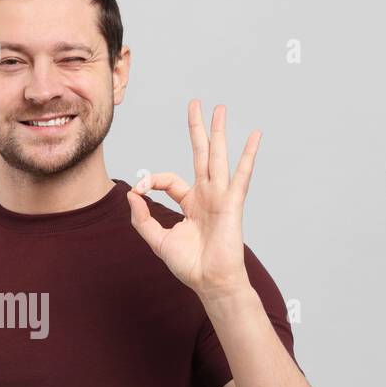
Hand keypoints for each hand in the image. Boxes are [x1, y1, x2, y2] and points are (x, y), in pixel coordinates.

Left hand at [125, 101, 260, 300]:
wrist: (210, 282)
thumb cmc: (190, 265)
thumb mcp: (157, 240)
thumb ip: (142, 218)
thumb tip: (131, 194)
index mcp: (190, 203)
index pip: (170, 180)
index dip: (151, 181)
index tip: (140, 190)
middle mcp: (206, 195)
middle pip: (200, 155)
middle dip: (198, 130)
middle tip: (197, 104)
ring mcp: (220, 197)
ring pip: (217, 157)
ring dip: (218, 132)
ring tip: (219, 109)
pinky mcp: (232, 203)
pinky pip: (241, 175)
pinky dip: (248, 155)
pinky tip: (254, 136)